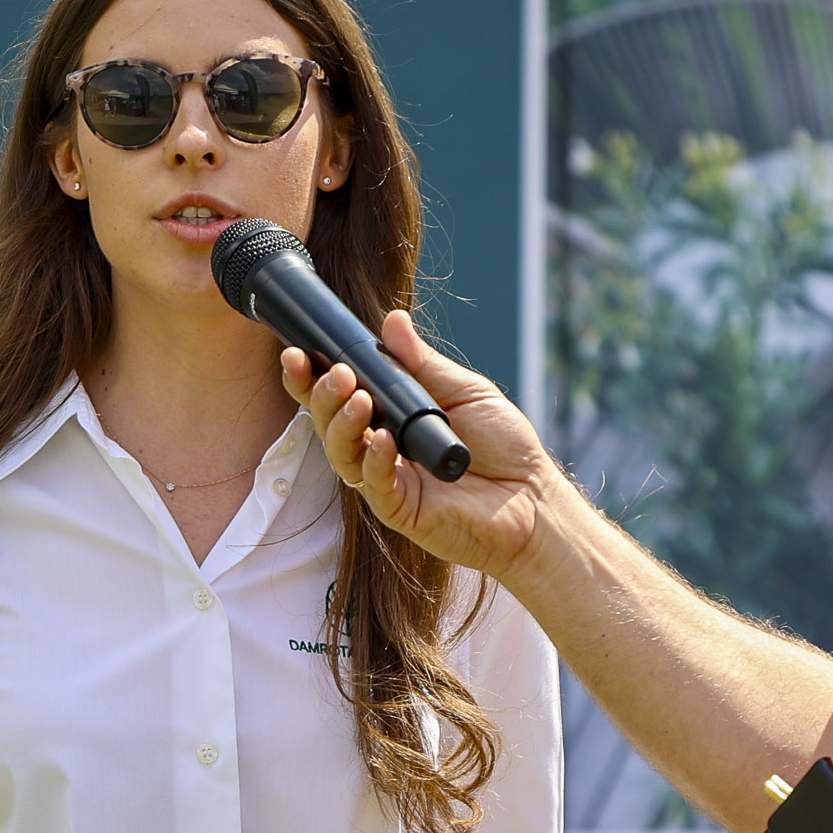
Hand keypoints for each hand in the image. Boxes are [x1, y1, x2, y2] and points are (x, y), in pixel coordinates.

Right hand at [283, 310, 564, 580]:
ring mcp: (387, 480)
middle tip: (338, 374)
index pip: (338, 396)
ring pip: (342, 454)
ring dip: (341, 424)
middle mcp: (379, 448)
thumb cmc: (503, 445)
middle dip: (321, 396)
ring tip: (358, 399)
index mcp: (388, 417)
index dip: (311, 376)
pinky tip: (383, 440)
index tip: (297, 352)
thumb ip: (423, 363)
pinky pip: (374, 485)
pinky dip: (374, 459)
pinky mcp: (401, 510)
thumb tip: (392, 321)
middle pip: (328, 423)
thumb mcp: (464, 391)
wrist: (535, 497)